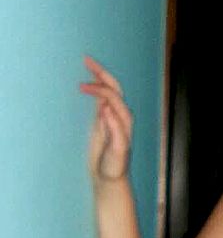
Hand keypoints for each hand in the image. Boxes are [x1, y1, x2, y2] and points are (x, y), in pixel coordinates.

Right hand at [80, 55, 132, 181]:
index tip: (82, 87)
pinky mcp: (104, 122)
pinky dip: (95, 89)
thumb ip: (116, 132)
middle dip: (102, 73)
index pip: (113, 98)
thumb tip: (108, 110)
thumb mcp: (117, 151)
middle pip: (114, 89)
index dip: (99, 90)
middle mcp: (121, 117)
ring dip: (99, 77)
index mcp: (124, 121)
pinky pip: (101, 100)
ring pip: (108, 92)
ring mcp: (112, 118)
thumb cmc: (114, 166)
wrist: (111, 178)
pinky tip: (86, 83)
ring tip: (86, 65)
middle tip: (86, 59)